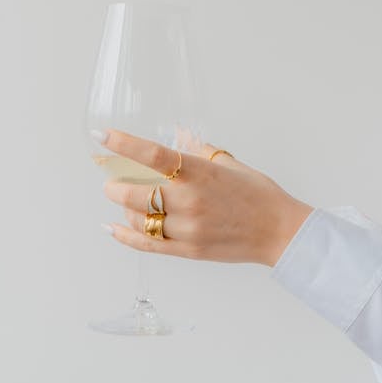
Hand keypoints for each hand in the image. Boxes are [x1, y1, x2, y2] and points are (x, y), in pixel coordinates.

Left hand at [101, 130, 313, 266]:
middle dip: (115, 186)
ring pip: (139, 219)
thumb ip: (198, 149)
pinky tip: (112, 228)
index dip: (124, 143)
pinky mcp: (189, 250)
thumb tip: (178, 133)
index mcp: (200, 173)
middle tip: (111, 180)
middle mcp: (190, 201)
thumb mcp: (229, 164)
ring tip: (125, 201)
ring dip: (124, 208)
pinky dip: (125, 236)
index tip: (101, 135)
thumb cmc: (258, 194)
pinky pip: (148, 244)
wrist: (280, 232)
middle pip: (135, 193)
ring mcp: (188, 229)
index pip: (153, 154)